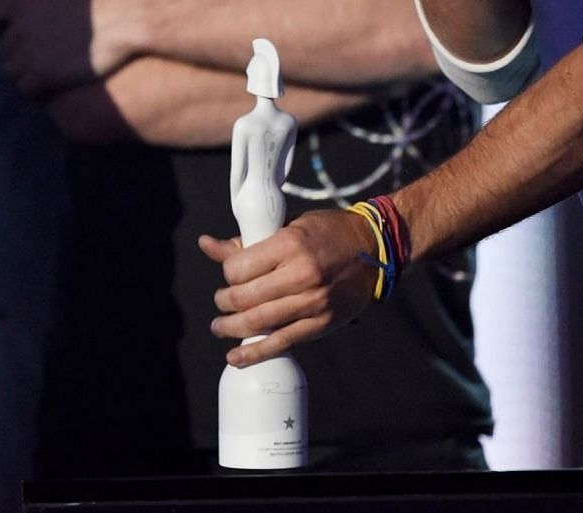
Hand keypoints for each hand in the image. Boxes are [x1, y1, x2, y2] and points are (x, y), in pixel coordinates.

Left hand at [0, 0, 124, 96]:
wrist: (125, 19)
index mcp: (20, 1)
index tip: (13, 32)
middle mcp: (19, 27)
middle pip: (0, 50)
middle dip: (15, 54)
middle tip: (36, 57)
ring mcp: (29, 53)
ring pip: (11, 72)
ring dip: (24, 74)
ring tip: (44, 74)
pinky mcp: (43, 76)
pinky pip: (26, 90)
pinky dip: (35, 92)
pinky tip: (51, 87)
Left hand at [200, 209, 379, 365]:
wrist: (375, 248)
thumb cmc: (328, 233)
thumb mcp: (289, 226)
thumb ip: (248, 241)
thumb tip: (207, 245)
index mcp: (290, 244)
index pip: (238, 268)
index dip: (227, 273)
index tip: (229, 274)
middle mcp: (301, 274)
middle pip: (244, 298)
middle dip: (224, 302)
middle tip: (221, 301)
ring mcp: (313, 302)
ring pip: (258, 322)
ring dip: (231, 327)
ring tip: (221, 326)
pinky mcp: (322, 323)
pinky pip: (282, 342)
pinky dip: (254, 353)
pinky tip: (235, 357)